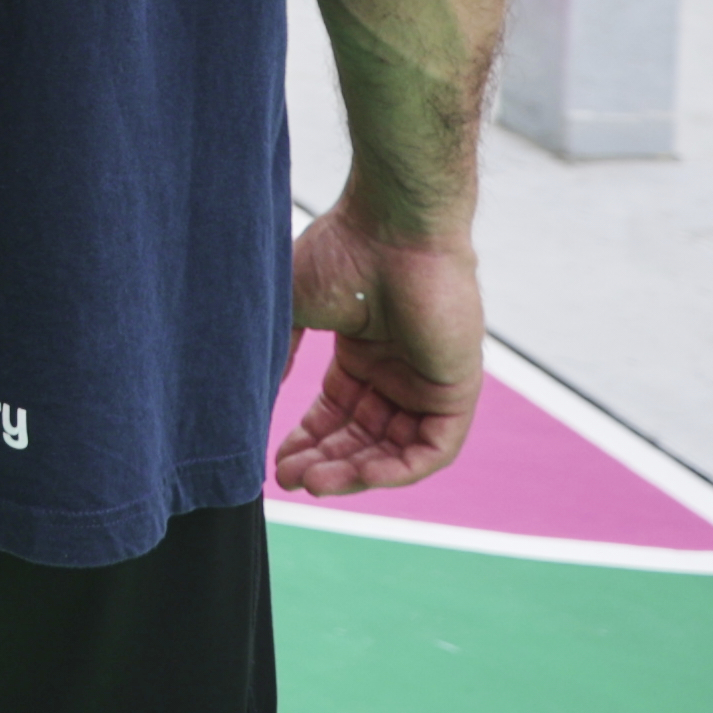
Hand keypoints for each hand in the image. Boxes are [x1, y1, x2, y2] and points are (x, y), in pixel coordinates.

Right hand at [279, 207, 485, 496]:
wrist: (391, 229)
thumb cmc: (341, 253)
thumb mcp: (292, 308)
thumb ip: (280, 352)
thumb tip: (255, 393)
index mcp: (363, 352)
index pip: (336, 413)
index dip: (307, 442)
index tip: (278, 466)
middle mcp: (397, 371)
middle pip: (362, 437)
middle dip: (325, 462)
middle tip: (291, 480)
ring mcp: (427, 382)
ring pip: (394, 450)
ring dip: (355, 472)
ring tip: (315, 483)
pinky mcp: (457, 391)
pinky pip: (431, 449)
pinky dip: (396, 469)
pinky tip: (357, 474)